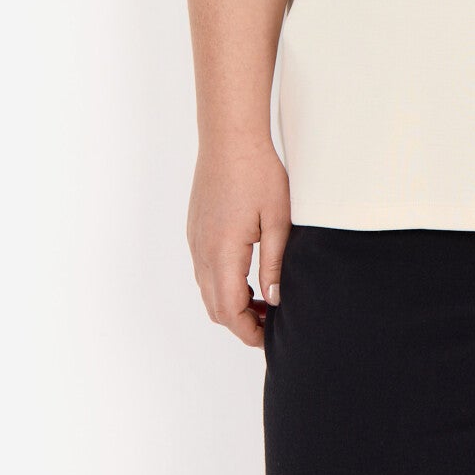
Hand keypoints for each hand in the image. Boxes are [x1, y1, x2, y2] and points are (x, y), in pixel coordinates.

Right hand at [186, 137, 291, 348]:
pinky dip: (223, 285)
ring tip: (264, 300)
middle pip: (215, 307)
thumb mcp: (278, 219)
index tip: (271, 336)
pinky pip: (204, 271)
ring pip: (207, 291)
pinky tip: (249, 276)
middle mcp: (202, 251)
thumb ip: (275, 263)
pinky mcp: (195, 230)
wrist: (229, 138)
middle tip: (272, 321)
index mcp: (223, 252)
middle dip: (242, 322)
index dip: (249, 330)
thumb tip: (274, 300)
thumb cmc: (258, 173)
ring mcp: (195, 241)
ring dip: (232, 304)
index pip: (230, 310)